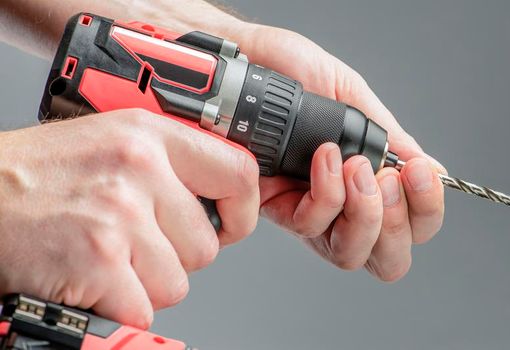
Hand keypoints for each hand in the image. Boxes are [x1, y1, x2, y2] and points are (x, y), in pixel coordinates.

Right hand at [0, 109, 259, 328]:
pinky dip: (113, 307)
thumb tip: (218, 199)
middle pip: (206, 245)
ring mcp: (119, 214)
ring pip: (176, 282)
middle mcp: (138, 168)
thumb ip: (163, 163)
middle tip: (126, 244)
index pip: (239, 172)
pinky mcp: (99, 260)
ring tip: (98, 257)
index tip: (228, 224)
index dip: (241, 211)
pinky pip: (142, 308)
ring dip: (140, 284)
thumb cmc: (30, 179)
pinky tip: (83, 278)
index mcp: (147, 134)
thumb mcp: (105, 143)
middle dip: (171, 258)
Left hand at [230, 24, 445, 281]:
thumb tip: (436, 171)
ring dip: (364, 214)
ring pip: (351, 254)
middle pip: (389, 258)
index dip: (426, 212)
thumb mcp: (354, 99)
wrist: (247, 58)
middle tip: (389, 180)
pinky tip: (325, 157)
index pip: (415, 226)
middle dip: (398, 224)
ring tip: (357, 168)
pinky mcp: (275, 212)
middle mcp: (345, 209)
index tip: (423, 174)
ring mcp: (312, 215)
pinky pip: (311, 227)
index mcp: (372, 185)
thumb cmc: (294, 74)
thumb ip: (391, 140)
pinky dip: (327, 193)